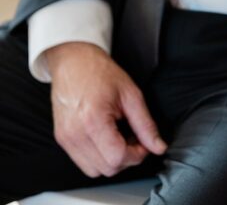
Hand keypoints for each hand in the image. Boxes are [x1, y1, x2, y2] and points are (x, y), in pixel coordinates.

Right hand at [46, 42, 166, 177]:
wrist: (73, 62)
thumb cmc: (99, 72)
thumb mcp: (130, 93)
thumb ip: (145, 124)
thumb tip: (158, 146)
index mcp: (93, 120)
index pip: (117, 158)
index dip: (136, 154)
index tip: (143, 143)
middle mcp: (75, 134)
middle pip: (107, 169)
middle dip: (126, 158)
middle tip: (133, 138)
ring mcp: (66, 139)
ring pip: (94, 171)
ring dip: (111, 160)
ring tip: (118, 137)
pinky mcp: (62, 140)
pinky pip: (83, 162)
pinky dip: (98, 157)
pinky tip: (105, 137)